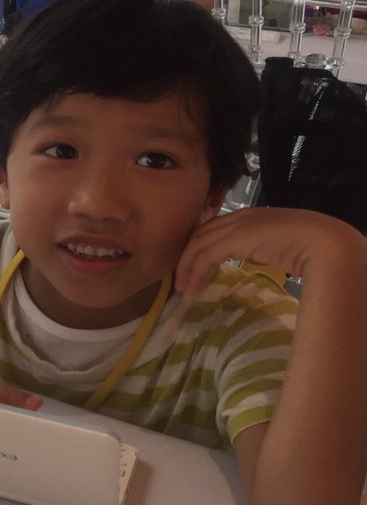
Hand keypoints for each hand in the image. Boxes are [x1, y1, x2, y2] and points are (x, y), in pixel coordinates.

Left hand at [175, 207, 365, 294]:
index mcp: (247, 216)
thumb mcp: (272, 246)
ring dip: (187, 267)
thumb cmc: (305, 247)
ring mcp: (238, 225)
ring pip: (199, 244)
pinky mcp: (238, 238)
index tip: (190, 268)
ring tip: (184, 288)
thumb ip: (256, 248)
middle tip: (180, 281)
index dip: (196, 248)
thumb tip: (247, 257)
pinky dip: (196, 269)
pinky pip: (207, 254)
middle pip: (199, 235)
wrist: (323, 244)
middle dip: (186, 258)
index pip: (210, 229)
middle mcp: (238, 217)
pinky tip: (194, 285)